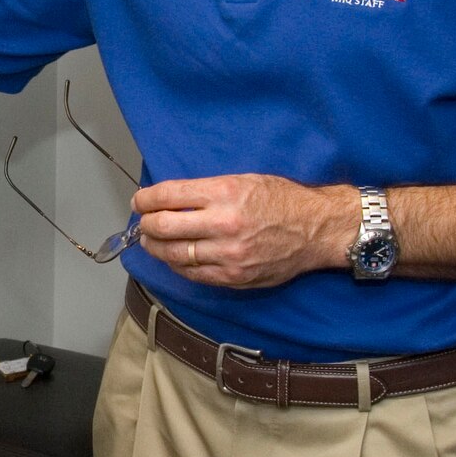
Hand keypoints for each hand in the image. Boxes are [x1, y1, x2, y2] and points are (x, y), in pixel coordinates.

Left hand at [133, 174, 351, 287]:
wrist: (316, 229)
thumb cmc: (280, 200)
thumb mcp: (242, 180)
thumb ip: (205, 190)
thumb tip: (168, 198)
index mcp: (224, 193)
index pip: (168, 196)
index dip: (145, 199)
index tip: (140, 201)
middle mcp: (224, 224)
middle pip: (164, 226)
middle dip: (147, 224)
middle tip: (144, 222)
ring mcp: (229, 254)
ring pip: (174, 254)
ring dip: (156, 247)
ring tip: (152, 241)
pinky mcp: (235, 276)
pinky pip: (193, 274)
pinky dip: (177, 266)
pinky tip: (174, 258)